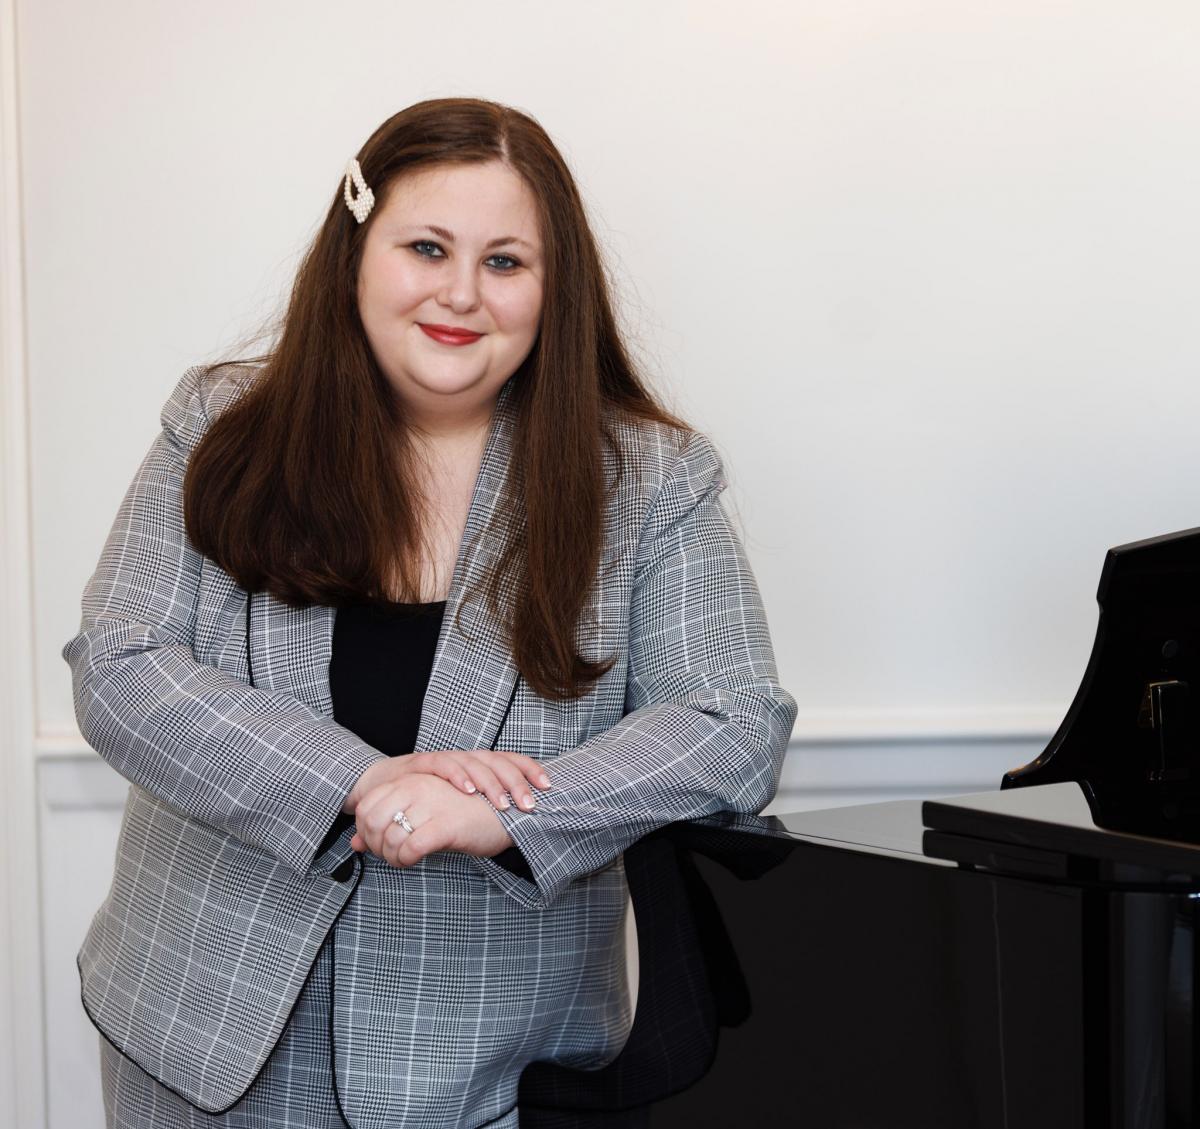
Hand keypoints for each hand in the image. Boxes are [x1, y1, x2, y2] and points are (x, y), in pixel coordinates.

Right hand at [342, 749, 548, 815]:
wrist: (380, 786)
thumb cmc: (427, 797)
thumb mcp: (460, 804)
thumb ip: (483, 810)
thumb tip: (520, 824)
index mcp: (478, 765)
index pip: (509, 760)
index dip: (530, 769)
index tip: (548, 787)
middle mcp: (464, 757)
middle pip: (497, 761)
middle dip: (516, 782)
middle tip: (529, 804)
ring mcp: (444, 758)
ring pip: (475, 763)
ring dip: (491, 783)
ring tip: (504, 804)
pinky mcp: (421, 762)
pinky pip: (443, 765)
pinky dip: (458, 776)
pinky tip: (469, 791)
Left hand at [350, 772, 515, 867]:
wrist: (507, 814)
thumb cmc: (465, 813)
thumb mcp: (424, 811)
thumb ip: (389, 823)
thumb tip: (354, 844)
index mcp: (412, 780)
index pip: (367, 806)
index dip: (365, 830)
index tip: (377, 844)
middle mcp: (418, 788)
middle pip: (372, 821)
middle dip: (374, 845)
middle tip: (388, 855)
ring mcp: (431, 805)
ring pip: (390, 838)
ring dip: (391, 857)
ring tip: (403, 860)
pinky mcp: (445, 826)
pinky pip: (410, 848)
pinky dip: (405, 860)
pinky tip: (414, 860)